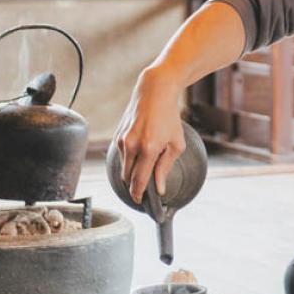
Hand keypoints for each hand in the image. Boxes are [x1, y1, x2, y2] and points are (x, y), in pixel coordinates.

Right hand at [112, 67, 185, 204]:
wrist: (154, 92)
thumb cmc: (169, 117)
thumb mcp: (176, 143)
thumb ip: (165, 167)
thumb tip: (159, 188)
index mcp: (148, 149)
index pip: (138, 181)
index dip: (139, 195)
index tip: (141, 201)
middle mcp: (131, 145)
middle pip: (127, 178)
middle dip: (135, 185)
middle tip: (145, 187)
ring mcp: (122, 140)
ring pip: (124, 167)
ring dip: (132, 171)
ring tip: (146, 162)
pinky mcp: (117, 136)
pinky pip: (122, 155)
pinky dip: (130, 158)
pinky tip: (140, 150)